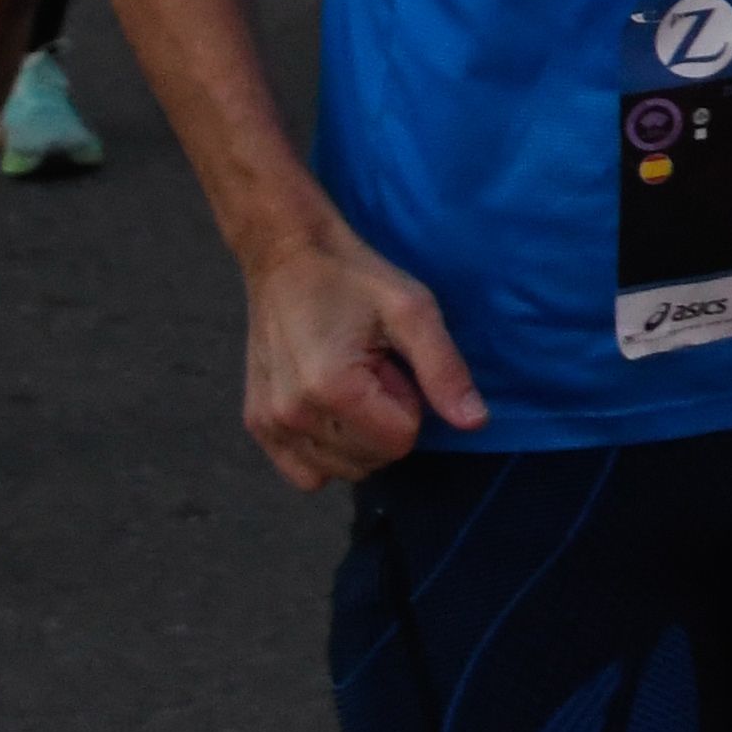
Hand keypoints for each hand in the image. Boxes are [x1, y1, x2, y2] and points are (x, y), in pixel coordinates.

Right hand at [242, 223, 486, 490]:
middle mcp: (292, 416)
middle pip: (372, 460)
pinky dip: (327, 452)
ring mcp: (268, 425)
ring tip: (350, 382)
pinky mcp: (256, 425)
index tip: (393, 363)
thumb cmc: (356, 279)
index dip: (411, 402)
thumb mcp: (413, 311)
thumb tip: (476, 423)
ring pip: (342, 470)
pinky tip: (330, 411)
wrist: (288, 258)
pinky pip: (305, 473)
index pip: (401, 441)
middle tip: (372, 369)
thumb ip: (445, 370)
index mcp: (333, 389)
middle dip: (386, 420)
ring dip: (358, 436)